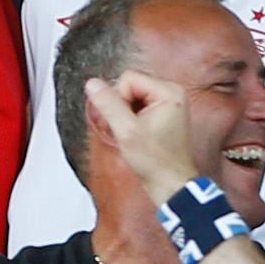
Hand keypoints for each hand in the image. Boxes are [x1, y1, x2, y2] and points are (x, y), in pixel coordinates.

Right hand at [91, 67, 204, 192]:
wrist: (170, 185)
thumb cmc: (156, 162)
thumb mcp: (126, 131)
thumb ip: (109, 104)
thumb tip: (92, 83)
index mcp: (169, 92)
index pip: (128, 78)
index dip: (117, 99)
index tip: (123, 123)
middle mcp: (172, 93)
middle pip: (130, 85)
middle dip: (120, 107)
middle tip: (123, 130)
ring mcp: (168, 103)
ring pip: (131, 96)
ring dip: (123, 114)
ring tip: (128, 134)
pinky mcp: (163, 113)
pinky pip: (137, 106)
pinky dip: (129, 119)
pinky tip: (132, 135)